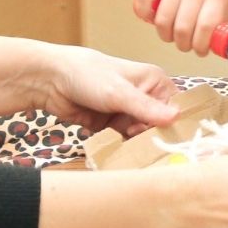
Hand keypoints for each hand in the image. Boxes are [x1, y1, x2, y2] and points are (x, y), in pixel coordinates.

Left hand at [35, 45, 178, 136]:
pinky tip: (116, 152)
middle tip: (138, 145)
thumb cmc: (87, 75)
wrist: (50, 81)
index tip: (160, 138)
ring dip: (135, 144)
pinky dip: (121, 147)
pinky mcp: (112, 125)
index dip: (169, 125)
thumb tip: (177, 117)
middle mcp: (144, 96)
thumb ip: (146, 108)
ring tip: (127, 149)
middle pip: (158, 126)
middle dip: (150, 137)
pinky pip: (123, 142)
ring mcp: (127, 112)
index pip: (174, 108)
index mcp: (154, 81)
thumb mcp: (119, 92)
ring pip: (141, 136)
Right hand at [133, 0, 227, 56]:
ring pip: (162, 20)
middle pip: (181, 28)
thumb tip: (213, 48)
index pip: (204, 29)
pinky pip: (142, 0)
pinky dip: (144, 15)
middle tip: (186, 44)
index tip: (200, 50)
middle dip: (183, 45)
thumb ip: (223, 23)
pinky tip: (154, 17)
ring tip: (172, 34)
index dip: (200, 47)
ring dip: (165, 35)